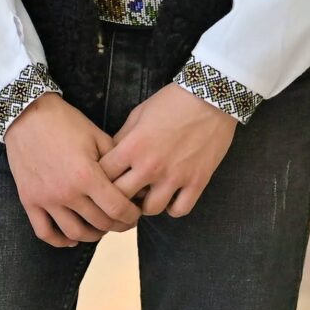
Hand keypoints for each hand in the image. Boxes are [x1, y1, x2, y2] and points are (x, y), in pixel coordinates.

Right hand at [4, 94, 142, 247]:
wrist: (26, 114)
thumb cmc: (65, 122)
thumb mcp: (97, 136)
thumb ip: (116, 163)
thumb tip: (134, 184)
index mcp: (87, 175)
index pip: (118, 209)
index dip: (132, 215)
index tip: (135, 213)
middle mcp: (67, 192)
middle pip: (100, 223)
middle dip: (118, 225)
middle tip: (123, 219)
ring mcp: (46, 199)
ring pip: (75, 233)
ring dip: (93, 235)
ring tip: (100, 227)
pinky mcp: (29, 200)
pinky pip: (44, 232)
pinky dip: (60, 240)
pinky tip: (71, 238)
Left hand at [98, 83, 236, 217]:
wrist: (211, 99)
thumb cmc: (171, 103)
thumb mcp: (138, 114)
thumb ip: (123, 138)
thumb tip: (111, 157)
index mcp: (133, 147)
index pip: (103, 174)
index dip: (99, 177)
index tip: (103, 178)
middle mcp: (151, 166)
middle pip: (121, 197)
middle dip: (117, 196)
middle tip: (121, 194)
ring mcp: (175, 176)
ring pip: (151, 209)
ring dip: (145, 205)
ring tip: (146, 195)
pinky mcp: (197, 182)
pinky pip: (179, 210)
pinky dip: (173, 208)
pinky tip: (171, 197)